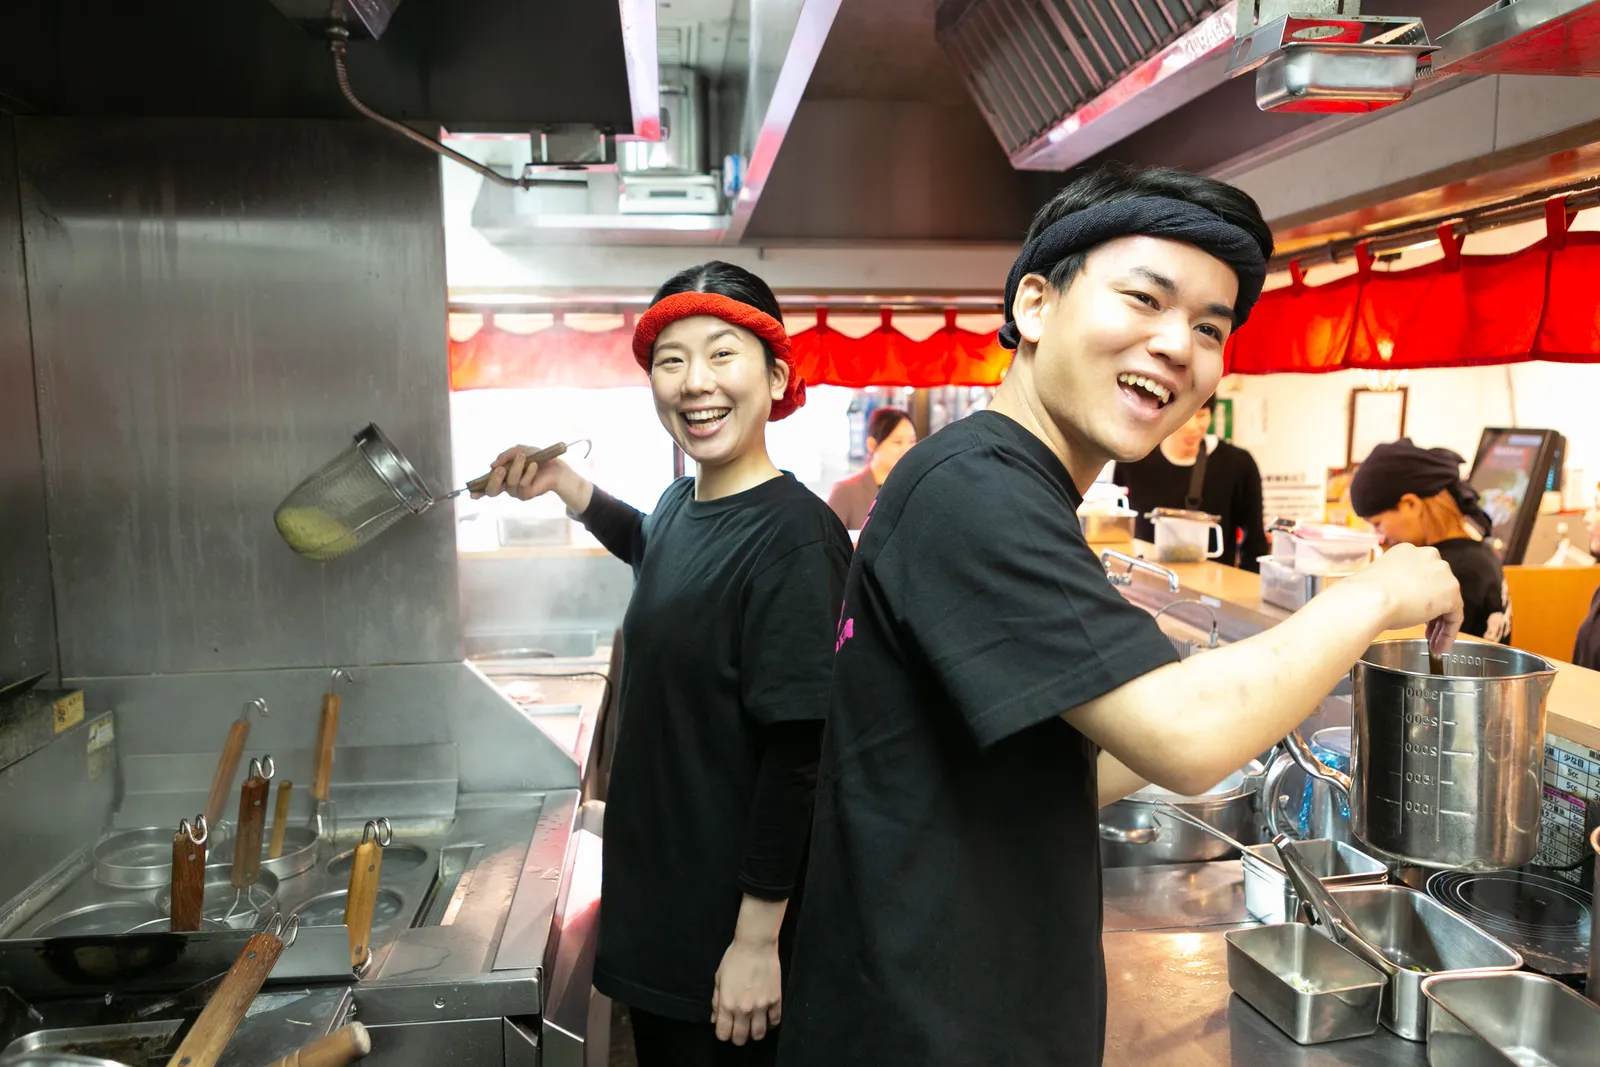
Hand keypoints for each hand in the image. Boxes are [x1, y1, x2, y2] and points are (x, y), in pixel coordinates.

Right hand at [471, 446, 570, 500]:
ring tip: (522, 457)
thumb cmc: (535, 457)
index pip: (487, 486)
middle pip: (492, 491)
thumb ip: (504, 456)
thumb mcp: (518, 451)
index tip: (471, 493)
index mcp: (501, 477)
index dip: (478, 491)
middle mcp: (506, 486)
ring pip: (509, 484)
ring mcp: (516, 492)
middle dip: (494, 480)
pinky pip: (523, 484)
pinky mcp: (527, 494)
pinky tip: (534, 465)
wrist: (554, 465)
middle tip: (501, 469)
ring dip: (515, 468)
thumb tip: (492, 465)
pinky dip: (528, 473)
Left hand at [711, 933, 781, 1044]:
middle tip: (739, 1028)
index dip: (723, 1034)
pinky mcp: (775, 1001)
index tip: (726, 1028)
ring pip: (758, 1034)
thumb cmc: (734, 959)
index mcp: (727, 1005)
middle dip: (738, 1037)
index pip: (723, 1034)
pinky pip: (775, 1021)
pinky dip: (770, 1023)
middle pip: (740, 1038)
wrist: (755, 946)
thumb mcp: (719, 979)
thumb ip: (716, 1001)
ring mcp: (761, 1007)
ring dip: (754, 1033)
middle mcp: (743, 1010)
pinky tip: (766, 1017)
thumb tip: (715, 1018)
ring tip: (753, 1025)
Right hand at [1342, 542, 1463, 652]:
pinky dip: (1448, 633)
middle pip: (1438, 587)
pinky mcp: (1451, 594)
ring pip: (1448, 602)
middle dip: (1432, 611)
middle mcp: (1428, 557)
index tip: (1414, 613)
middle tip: (1425, 631)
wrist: (1370, 599)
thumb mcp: (1380, 582)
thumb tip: (1396, 599)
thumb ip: (1394, 585)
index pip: (1422, 574)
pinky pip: (1454, 617)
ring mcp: (1443, 574)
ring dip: (1440, 625)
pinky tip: (1438, 646)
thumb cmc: (1365, 593)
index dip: (1420, 596)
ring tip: (1432, 643)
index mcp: (1408, 551)